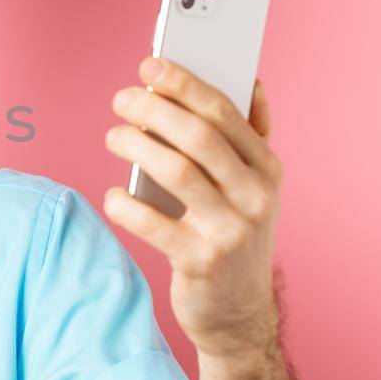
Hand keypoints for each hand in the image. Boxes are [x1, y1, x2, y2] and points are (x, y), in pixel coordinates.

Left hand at [102, 56, 282, 358]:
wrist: (239, 314)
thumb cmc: (234, 235)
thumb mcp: (253, 187)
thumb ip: (250, 137)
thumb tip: (250, 81)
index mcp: (267, 168)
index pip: (225, 112)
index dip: (184, 83)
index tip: (151, 64)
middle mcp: (255, 196)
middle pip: (199, 136)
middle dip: (154, 108)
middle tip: (122, 99)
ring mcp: (230, 231)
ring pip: (175, 172)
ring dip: (135, 146)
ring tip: (114, 137)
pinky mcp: (200, 262)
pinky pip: (152, 223)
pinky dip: (125, 206)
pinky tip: (114, 197)